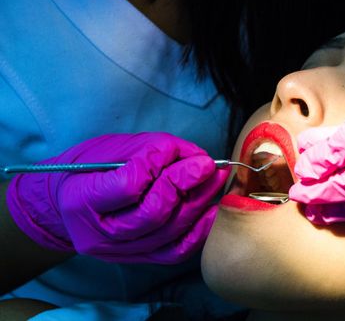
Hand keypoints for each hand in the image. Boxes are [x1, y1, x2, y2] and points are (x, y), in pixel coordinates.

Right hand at [7, 132, 228, 263]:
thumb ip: (149, 149)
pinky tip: (212, 209)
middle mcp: (100, 233)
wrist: (66, 206)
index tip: (175, 149)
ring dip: (198, 201)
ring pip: (168, 232)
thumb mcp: (109, 149)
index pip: (128, 185)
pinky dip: (199, 230)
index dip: (157, 164)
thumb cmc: (88, 170)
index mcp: (82, 199)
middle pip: (153, 213)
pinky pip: (175, 251)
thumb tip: (193, 154)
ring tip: (215, 178)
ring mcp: (120, 251)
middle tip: (207, 165)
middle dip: (185, 184)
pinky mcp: (140, 258)